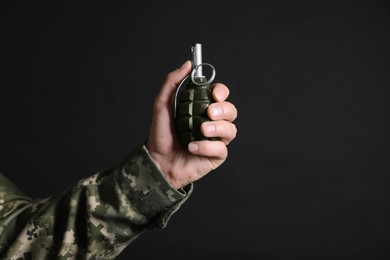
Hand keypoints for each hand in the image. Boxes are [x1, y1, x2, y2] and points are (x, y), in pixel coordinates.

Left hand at [146, 61, 237, 188]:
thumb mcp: (161, 105)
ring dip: (217, 128)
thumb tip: (188, 64)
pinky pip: (222, 148)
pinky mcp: (216, 156)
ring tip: (201, 131)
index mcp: (202, 108)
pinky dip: (207, 147)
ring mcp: (216, 139)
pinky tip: (192, 147)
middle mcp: (212, 122)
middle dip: (224, 109)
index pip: (221, 95)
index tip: (214, 94)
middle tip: (209, 113)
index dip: (222, 92)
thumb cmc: (161, 135)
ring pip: (231, 129)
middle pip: (231, 110)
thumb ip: (172, 82)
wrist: (158, 162)